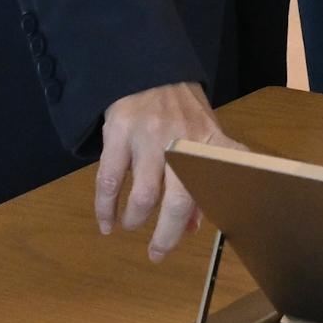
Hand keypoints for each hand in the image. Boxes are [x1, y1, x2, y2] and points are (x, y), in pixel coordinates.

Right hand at [93, 83, 231, 260]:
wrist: (149, 70)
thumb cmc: (182, 111)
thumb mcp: (201, 139)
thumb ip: (199, 181)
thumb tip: (191, 228)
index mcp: (209, 143)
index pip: (217, 186)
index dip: (215, 213)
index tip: (200, 238)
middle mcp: (182, 140)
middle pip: (177, 201)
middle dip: (166, 235)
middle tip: (157, 252)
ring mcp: (150, 136)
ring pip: (143, 195)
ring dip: (136, 219)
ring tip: (132, 225)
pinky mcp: (119, 132)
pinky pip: (108, 180)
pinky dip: (105, 208)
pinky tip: (107, 222)